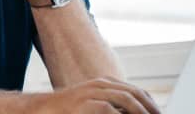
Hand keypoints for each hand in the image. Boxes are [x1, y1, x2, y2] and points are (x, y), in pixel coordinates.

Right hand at [25, 77, 160, 113]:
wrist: (43, 109)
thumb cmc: (68, 111)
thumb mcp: (92, 104)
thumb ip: (111, 106)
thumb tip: (134, 111)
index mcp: (105, 84)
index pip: (137, 91)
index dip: (152, 105)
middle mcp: (101, 85)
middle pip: (136, 94)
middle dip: (151, 109)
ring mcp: (92, 92)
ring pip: (127, 99)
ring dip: (142, 112)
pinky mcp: (85, 103)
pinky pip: (109, 109)